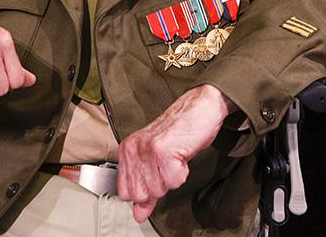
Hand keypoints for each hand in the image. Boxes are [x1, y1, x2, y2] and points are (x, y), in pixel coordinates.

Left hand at [116, 84, 236, 222]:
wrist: (199, 109)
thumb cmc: (179, 133)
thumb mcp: (156, 162)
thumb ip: (146, 190)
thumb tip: (138, 215)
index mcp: (126, 150)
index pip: (126, 192)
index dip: (145, 191)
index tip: (157, 174)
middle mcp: (133, 149)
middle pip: (141, 194)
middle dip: (160, 185)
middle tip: (168, 164)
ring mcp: (147, 149)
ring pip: (158, 189)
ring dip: (173, 178)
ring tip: (175, 157)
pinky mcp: (164, 151)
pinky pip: (174, 181)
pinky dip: (183, 172)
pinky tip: (182, 155)